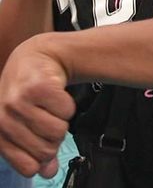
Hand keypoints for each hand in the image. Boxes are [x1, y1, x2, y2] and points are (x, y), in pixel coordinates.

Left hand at [0, 36, 74, 177]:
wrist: (36, 58)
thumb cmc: (28, 94)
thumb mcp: (26, 125)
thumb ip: (38, 151)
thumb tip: (49, 172)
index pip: (28, 167)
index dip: (43, 157)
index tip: (43, 144)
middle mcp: (2, 120)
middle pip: (46, 150)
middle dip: (55, 137)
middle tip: (49, 119)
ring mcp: (18, 103)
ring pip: (58, 131)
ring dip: (62, 119)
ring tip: (50, 106)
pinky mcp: (38, 88)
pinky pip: (67, 111)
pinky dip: (68, 104)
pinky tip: (56, 94)